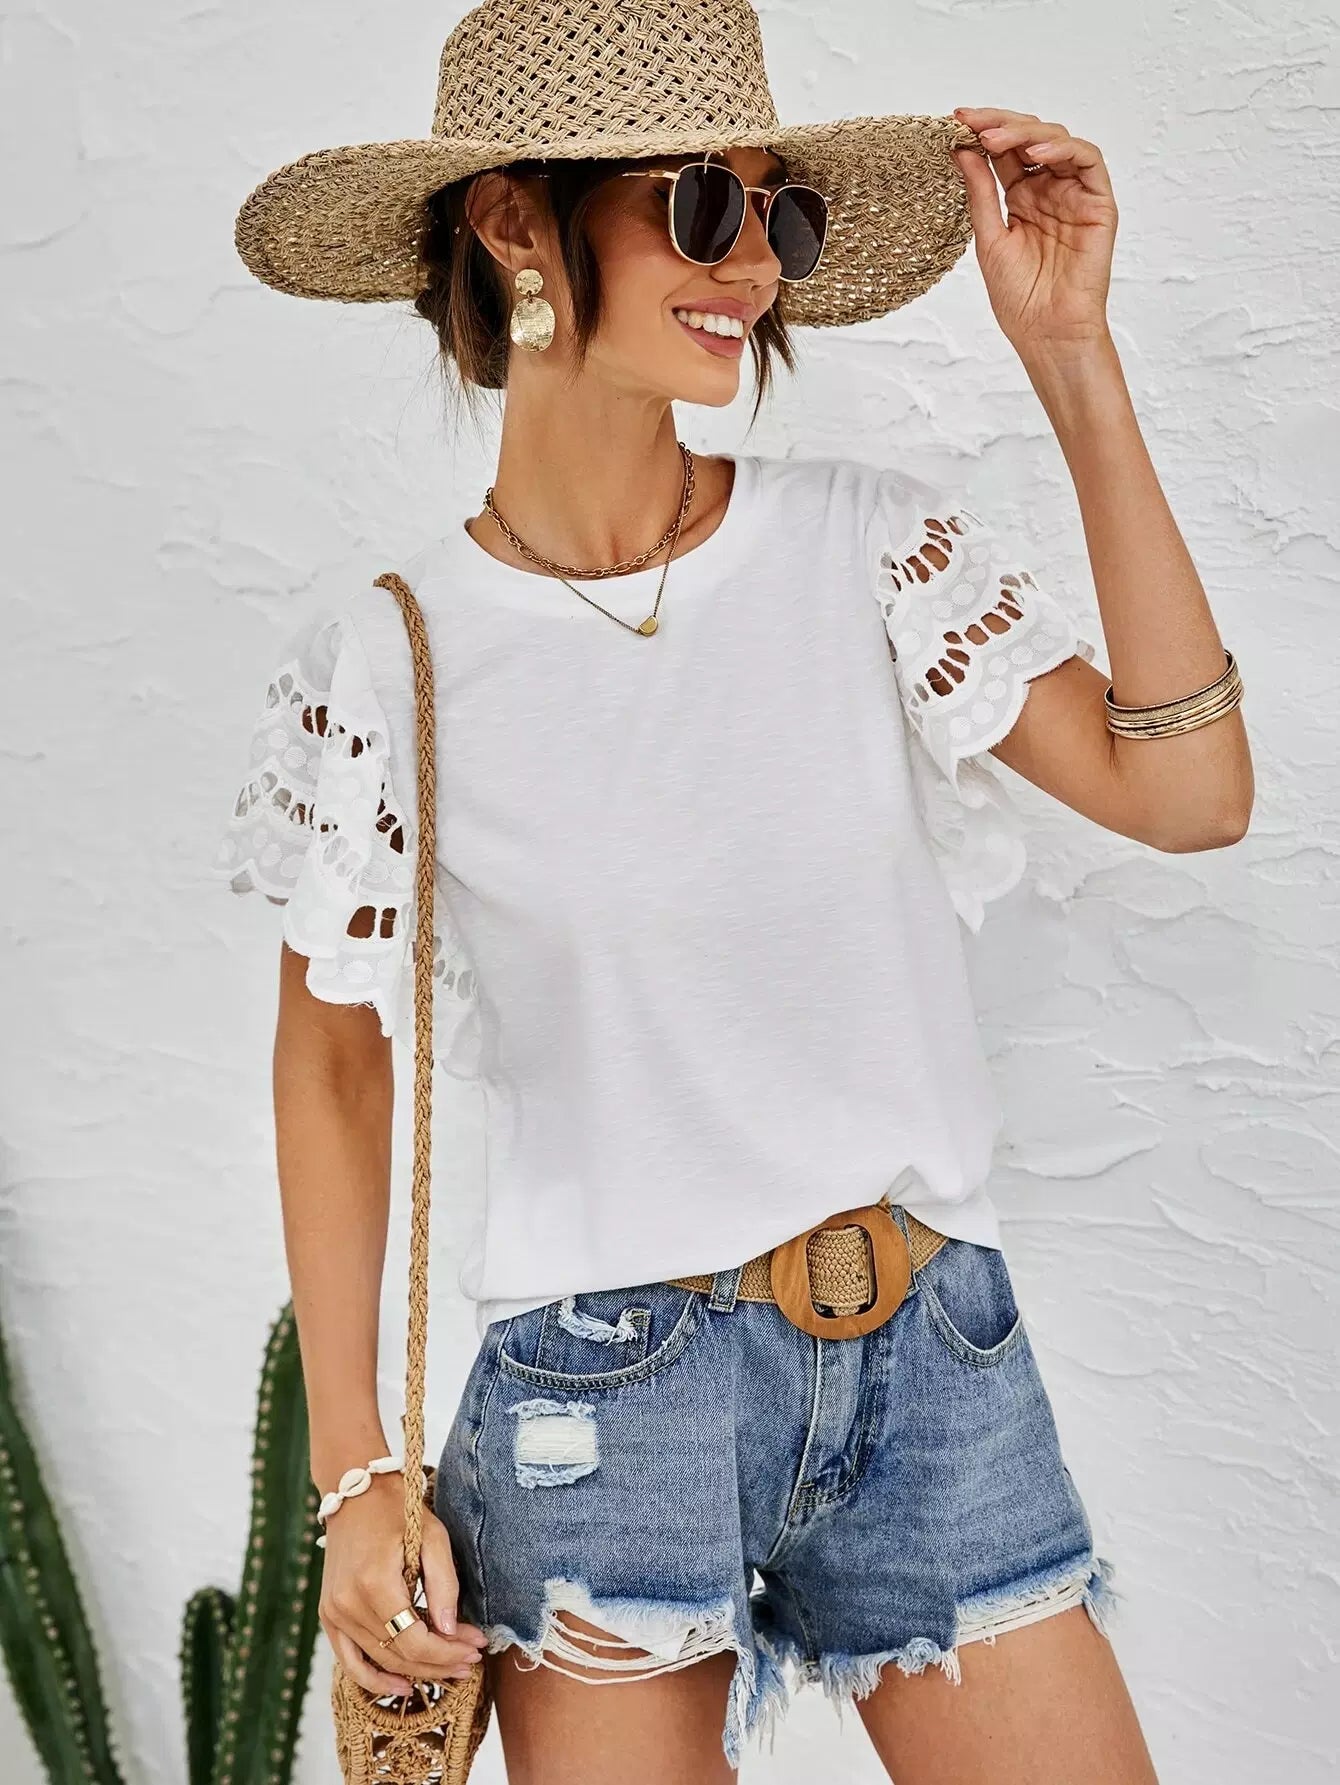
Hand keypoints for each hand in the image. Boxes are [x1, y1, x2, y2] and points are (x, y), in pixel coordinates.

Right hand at [317, 1471, 488, 1697]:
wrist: (355, 1493)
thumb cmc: (399, 1510)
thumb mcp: (433, 1538)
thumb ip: (444, 1585)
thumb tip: (450, 1631)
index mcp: (374, 1584)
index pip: (414, 1640)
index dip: (448, 1651)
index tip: (476, 1648)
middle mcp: (347, 1605)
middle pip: (398, 1655)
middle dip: (440, 1662)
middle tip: (471, 1662)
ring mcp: (334, 1613)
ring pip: (379, 1660)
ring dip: (416, 1671)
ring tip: (450, 1670)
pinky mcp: (328, 1615)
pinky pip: (349, 1660)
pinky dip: (373, 1677)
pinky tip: (401, 1686)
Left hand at [951, 107, 1118, 361]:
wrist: (1048, 333)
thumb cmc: (1020, 298)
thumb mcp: (989, 238)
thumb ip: (980, 192)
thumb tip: (960, 150)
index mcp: (1021, 198)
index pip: (1004, 152)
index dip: (982, 132)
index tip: (954, 120)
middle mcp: (1048, 190)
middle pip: (1029, 139)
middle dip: (999, 124)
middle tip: (971, 121)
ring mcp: (1074, 194)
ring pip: (1057, 141)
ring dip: (1025, 133)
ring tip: (994, 137)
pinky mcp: (1099, 202)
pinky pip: (1087, 161)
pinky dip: (1063, 149)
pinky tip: (1035, 154)